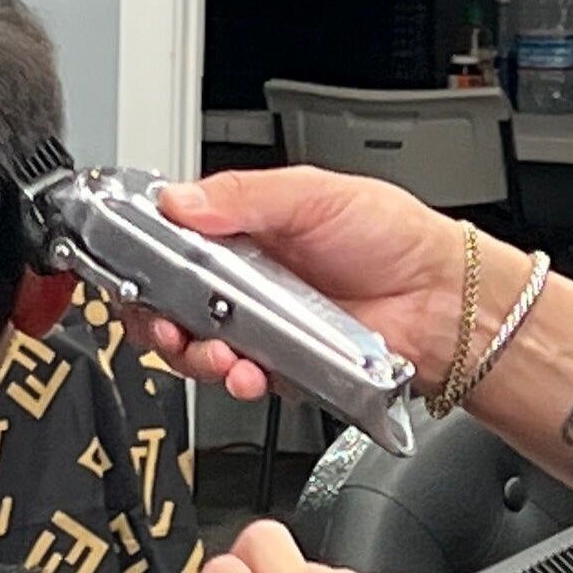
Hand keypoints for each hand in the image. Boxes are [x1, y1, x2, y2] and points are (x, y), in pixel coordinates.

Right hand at [131, 167, 471, 396]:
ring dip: (192, 353)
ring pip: (194, 345)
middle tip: (165, 319)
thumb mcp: (313, 194)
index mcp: (242, 227)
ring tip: (215, 350)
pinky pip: (236, 378)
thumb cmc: (392, 237)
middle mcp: (242, 277)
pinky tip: (246, 370)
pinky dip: (232, 378)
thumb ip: (242, 196)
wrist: (442, 302)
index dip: (142, 257)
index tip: (130, 267)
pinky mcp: (277, 365)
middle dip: (155, 316)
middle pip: (167, 301)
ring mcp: (257, 324)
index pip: (169, 240)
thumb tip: (179, 200)